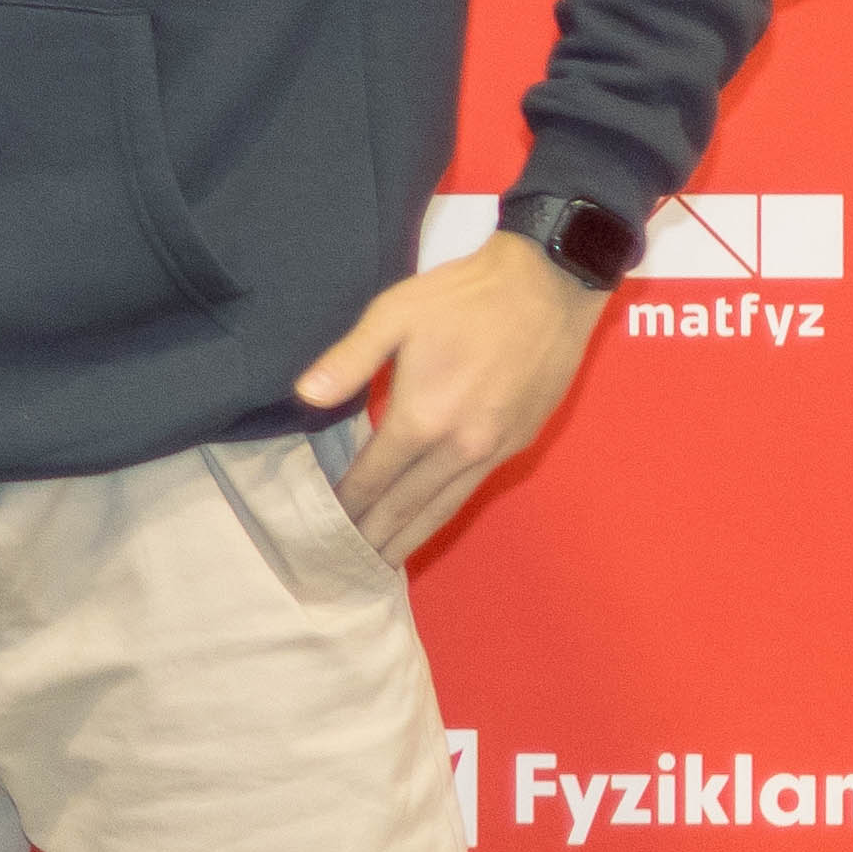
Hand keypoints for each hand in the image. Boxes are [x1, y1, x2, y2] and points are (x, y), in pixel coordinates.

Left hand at [292, 234, 607, 557]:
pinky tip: (428, 519)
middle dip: (374, 535)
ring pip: (445, 506)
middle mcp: (460, 446)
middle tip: (342, 564)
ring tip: (381, 561)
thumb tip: (304, 395)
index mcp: (423, 418)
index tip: (320, 527)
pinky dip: (444, 512)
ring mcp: (494, 449)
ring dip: (411, 536)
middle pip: (408, 506)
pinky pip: (472, 490)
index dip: (346, 505)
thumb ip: (349, 360)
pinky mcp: (519, 443)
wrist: (548, 287)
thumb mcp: (394, 314)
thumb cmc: (463, 297)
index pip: (373, 477)